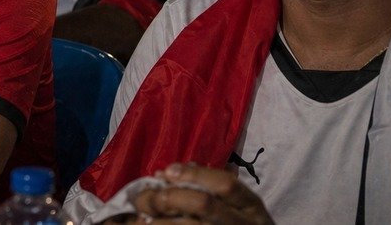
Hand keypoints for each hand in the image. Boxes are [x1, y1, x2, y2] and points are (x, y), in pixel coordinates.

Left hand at [132, 163, 272, 224]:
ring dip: (157, 220)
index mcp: (249, 206)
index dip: (194, 174)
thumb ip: (205, 184)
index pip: (225, 184)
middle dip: (169, 196)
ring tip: (140, 216)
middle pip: (202, 203)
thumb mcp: (234, 203)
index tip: (166, 172)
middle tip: (145, 198)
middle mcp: (240, 224)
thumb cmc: (235, 221)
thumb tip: (164, 175)